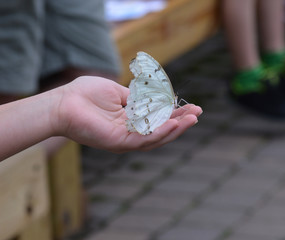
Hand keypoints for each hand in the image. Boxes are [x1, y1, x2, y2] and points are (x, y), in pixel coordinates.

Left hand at [54, 76, 201, 152]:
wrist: (63, 102)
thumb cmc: (85, 94)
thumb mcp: (117, 92)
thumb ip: (135, 97)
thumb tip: (152, 96)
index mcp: (130, 119)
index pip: (158, 118)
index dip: (175, 112)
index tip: (192, 106)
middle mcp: (130, 131)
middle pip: (160, 129)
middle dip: (180, 121)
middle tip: (198, 113)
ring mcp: (125, 139)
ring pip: (156, 137)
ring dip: (175, 128)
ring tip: (192, 119)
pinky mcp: (119, 142)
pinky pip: (144, 139)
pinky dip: (160, 132)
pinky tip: (174, 124)